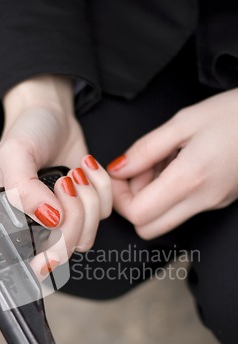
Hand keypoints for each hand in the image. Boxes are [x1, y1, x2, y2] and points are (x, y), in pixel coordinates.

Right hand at [0, 76, 111, 276]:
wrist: (51, 114)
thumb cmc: (26, 133)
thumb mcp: (15, 154)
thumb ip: (23, 190)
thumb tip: (50, 220)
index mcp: (11, 224)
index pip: (29, 262)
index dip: (44, 260)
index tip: (51, 248)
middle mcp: (37, 230)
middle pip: (65, 249)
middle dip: (73, 214)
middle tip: (65, 181)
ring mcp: (64, 222)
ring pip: (87, 236)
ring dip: (88, 200)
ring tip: (74, 172)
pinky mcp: (87, 209)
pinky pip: (104, 214)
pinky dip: (101, 188)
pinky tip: (85, 167)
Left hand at [107, 89, 237, 238]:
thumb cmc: (235, 114)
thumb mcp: (184, 121)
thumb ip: (145, 149)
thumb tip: (118, 168)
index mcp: (189, 179)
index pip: (137, 214)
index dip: (119, 198)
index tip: (119, 176)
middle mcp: (201, 200)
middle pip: (147, 228)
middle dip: (133, 204)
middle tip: (138, 173)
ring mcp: (211, 204)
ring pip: (164, 221)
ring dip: (151, 198)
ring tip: (162, 161)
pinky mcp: (217, 202)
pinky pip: (182, 209)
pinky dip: (169, 194)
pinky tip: (177, 164)